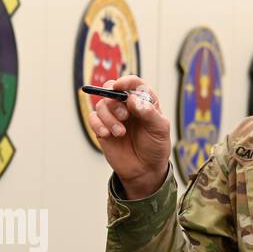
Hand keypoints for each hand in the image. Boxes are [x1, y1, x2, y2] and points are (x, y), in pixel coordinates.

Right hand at [87, 75, 169, 199]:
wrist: (145, 169)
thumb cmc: (155, 146)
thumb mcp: (160, 129)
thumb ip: (149, 113)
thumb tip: (132, 100)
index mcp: (143, 100)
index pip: (133, 83)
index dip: (126, 82)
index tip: (119, 87)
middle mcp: (127, 105)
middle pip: (112, 89)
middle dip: (115, 102)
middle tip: (124, 117)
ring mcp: (113, 116)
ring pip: (102, 105)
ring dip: (109, 118)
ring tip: (120, 133)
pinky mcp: (102, 128)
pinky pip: (93, 118)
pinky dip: (98, 125)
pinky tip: (108, 135)